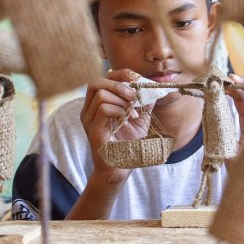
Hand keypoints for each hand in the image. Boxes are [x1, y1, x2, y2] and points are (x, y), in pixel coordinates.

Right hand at [80, 69, 150, 184]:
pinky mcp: (93, 130)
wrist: (121, 170)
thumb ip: (144, 102)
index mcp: (98, 105)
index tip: (138, 80)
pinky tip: (127, 118)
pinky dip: (119, 109)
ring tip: (132, 111)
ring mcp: (89, 121)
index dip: (121, 74)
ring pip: (100, 94)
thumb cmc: (128, 145)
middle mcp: (89, 111)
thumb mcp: (140, 119)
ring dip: (121, 99)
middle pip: (96, 82)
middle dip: (119, 84)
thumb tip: (155, 87)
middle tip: (135, 95)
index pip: (104, 78)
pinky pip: (103, 109)